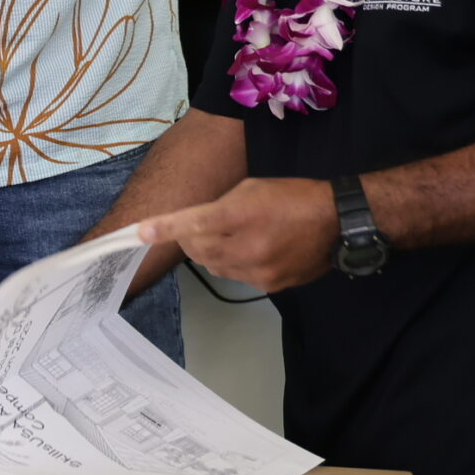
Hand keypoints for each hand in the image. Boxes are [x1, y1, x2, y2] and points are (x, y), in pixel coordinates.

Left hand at [134, 178, 337, 293]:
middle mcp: (248, 246)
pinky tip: (250, 250)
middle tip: (195, 230)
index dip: (165, 228)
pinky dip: (233, 264)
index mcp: (242, 214)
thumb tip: (195, 225)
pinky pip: (236, 277)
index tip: (139, 233)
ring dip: (211, 253)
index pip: (195, 223)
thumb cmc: (292, 196)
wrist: (336, 222)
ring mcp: (259, 270)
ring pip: (215, 267)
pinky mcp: (269, 286)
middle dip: (190, 240)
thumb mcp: (251, 189)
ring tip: (230, 237)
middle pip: (199, 250)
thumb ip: (219, 207)